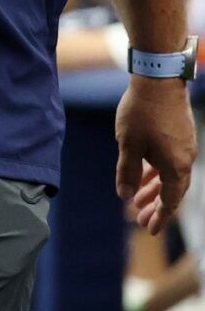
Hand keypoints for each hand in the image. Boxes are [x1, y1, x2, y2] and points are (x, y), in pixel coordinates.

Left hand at [116, 76, 195, 235]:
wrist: (158, 81)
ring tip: (136, 200)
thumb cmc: (141, 113)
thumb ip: (127, 172)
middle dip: (155, 206)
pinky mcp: (179, 136)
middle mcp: (185, 160)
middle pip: (171, 191)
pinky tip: (142, 174)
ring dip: (153, 189)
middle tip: (139, 220)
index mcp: (175, 167)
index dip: (159, 216)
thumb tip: (125, 195)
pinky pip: (168, 162)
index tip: (150, 230)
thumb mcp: (128, 146)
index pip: (170, 200)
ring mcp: (183, 147)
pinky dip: (155, 172)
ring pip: (168, 176)